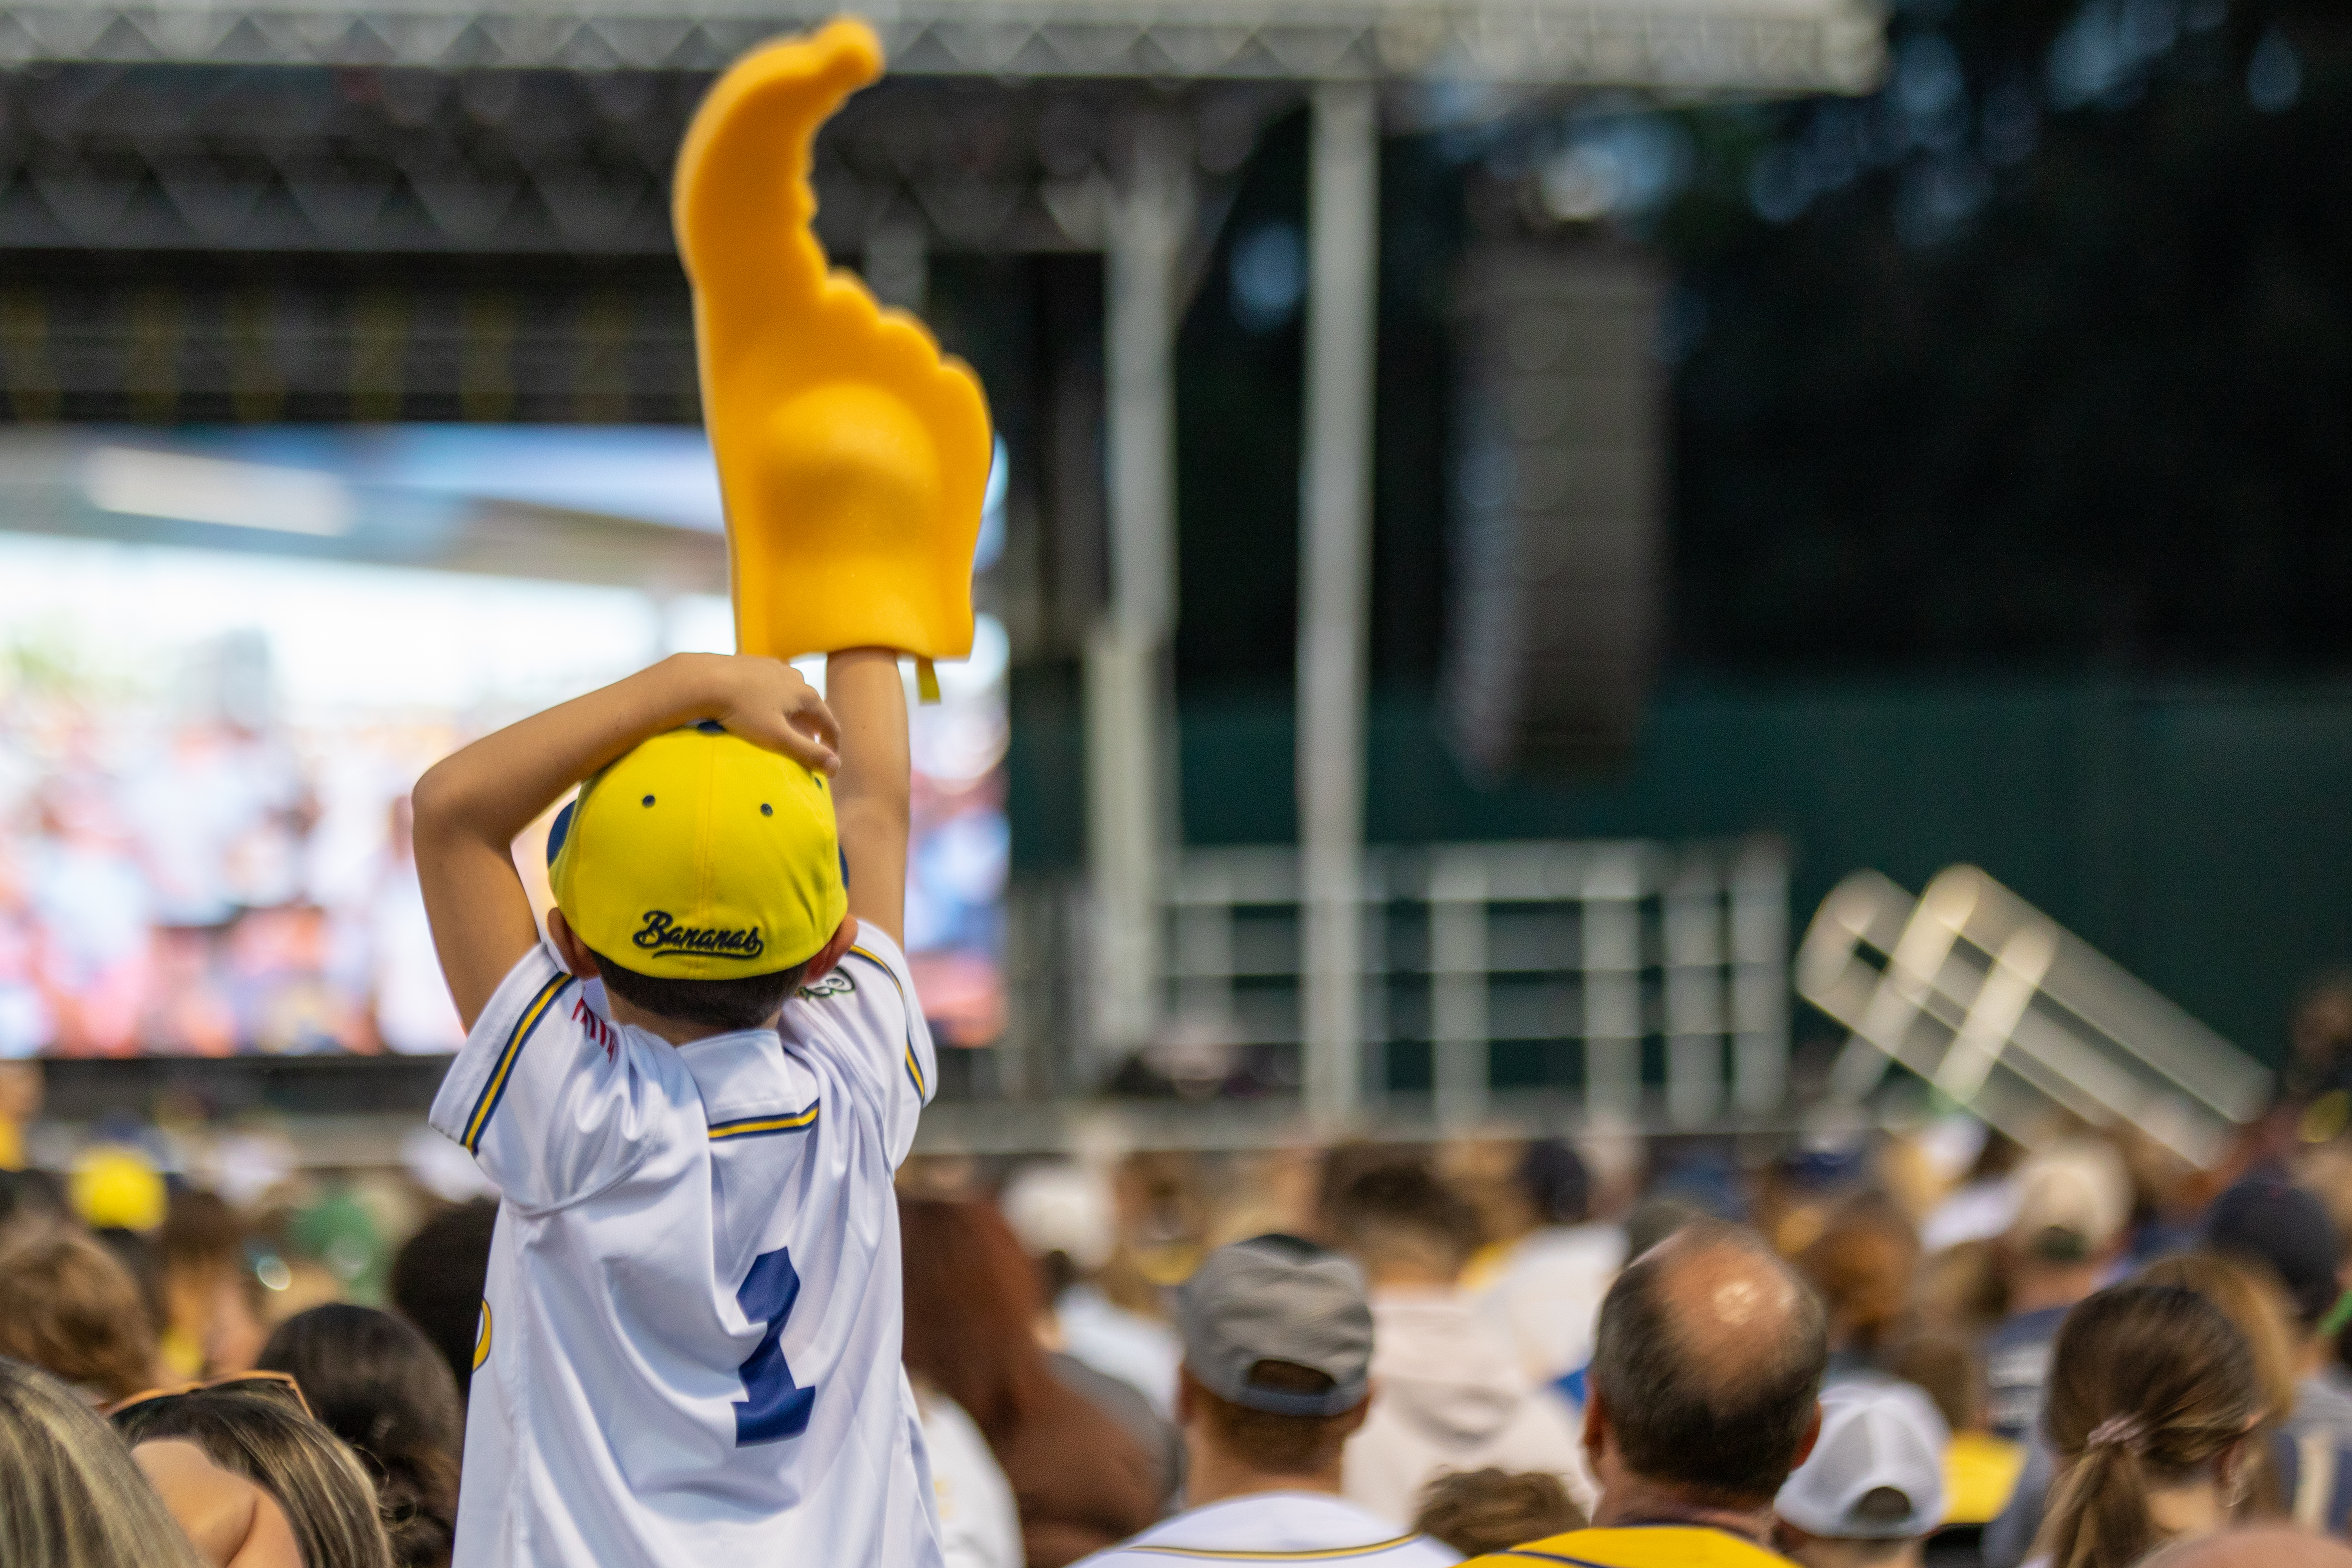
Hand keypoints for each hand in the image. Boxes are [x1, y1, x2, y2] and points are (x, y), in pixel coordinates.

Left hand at [698, 654, 840, 773]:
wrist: (706, 679)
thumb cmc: (742, 710)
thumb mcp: (777, 737)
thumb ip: (807, 752)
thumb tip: (836, 767)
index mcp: (806, 695)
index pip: (830, 725)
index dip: (831, 747)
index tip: (827, 764)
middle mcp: (796, 678)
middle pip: (813, 710)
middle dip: (812, 731)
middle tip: (805, 750)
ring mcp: (776, 668)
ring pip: (793, 697)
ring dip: (794, 716)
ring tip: (784, 731)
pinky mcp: (757, 665)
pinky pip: (774, 687)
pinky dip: (775, 702)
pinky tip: (761, 711)